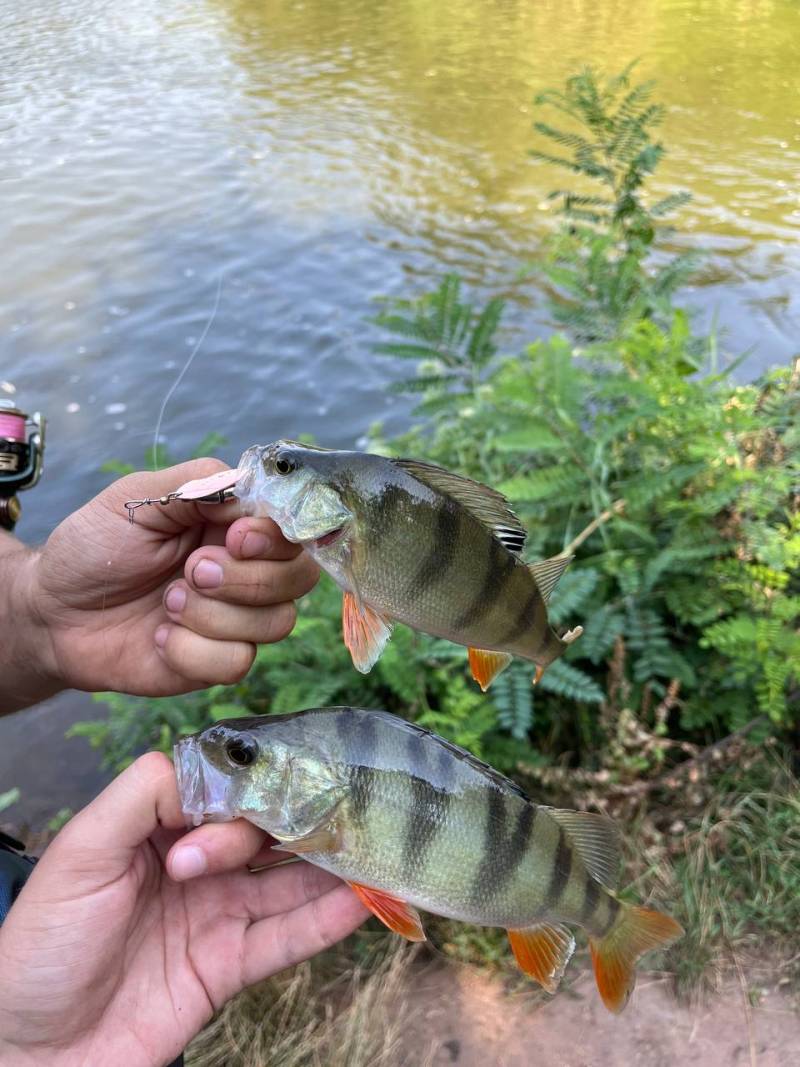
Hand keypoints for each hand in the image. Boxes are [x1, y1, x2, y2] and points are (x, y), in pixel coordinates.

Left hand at [0, 752, 367, 1066]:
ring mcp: (216, 914)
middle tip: (348, 810)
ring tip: (379, 842)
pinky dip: (327, 920)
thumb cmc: (41, 946)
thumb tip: (211, 761)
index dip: (257, 784)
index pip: (227, 790)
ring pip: (288, 881)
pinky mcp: (229, 967)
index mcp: (160, 827)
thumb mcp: (81, 852)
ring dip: (332, 864)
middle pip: (265, 831)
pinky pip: (286, 938)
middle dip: (305, 818)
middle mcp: (196, 864)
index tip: (291, 782)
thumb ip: (142, 796)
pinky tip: (364, 898)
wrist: (32, 1053)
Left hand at [3, 459, 318, 709]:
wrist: (52, 611)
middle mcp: (246, 571)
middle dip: (246, 578)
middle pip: (298, 577)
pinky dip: (194, 650)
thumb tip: (248, 487)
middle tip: (190, 572)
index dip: (276, 537)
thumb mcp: (137, 498)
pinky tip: (160, 637)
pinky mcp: (216, 662)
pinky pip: (238, 661)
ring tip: (166, 602)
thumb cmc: (94, 547)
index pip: (294, 529)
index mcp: (234, 525)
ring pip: (276, 623)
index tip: (235, 537)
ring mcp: (235, 619)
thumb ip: (195, 484)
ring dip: (214, 614)